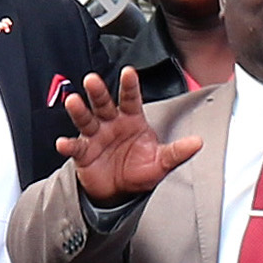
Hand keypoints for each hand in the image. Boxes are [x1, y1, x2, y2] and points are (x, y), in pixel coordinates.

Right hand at [52, 71, 186, 206]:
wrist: (120, 190)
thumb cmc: (140, 169)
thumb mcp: (161, 162)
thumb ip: (177, 151)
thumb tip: (198, 143)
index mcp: (131, 119)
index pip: (130, 98)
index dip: (129, 86)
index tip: (128, 72)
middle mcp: (111, 123)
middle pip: (103, 103)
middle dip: (98, 91)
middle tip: (92, 80)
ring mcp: (95, 136)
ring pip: (86, 119)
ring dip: (79, 110)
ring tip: (73, 101)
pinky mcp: (84, 153)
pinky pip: (75, 147)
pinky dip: (68, 145)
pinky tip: (63, 143)